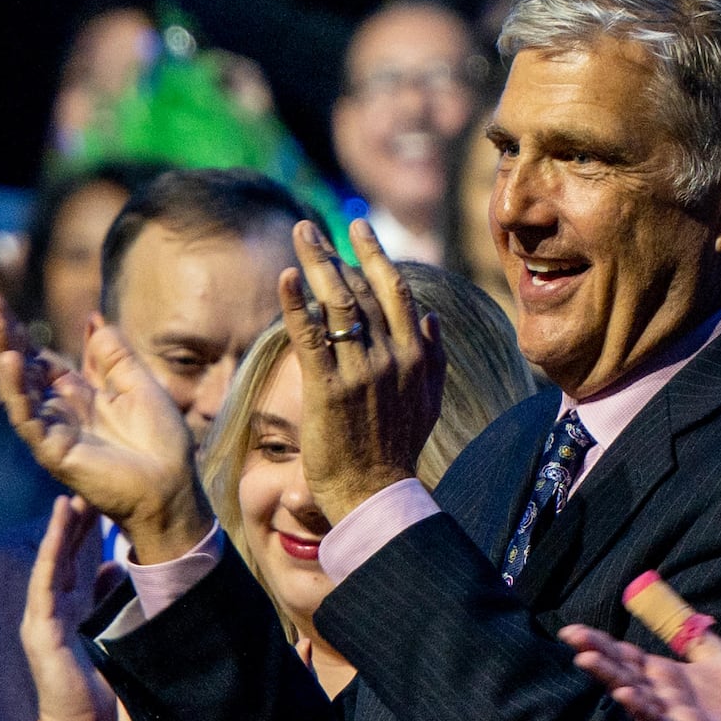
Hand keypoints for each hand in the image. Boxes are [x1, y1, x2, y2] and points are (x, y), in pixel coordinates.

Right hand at [0, 291, 206, 562]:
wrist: (172, 486)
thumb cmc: (161, 441)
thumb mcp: (138, 383)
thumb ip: (113, 353)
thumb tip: (93, 318)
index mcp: (77, 394)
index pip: (38, 357)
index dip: (19, 331)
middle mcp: (58, 411)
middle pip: (21, 368)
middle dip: (2, 335)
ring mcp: (52, 432)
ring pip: (18, 390)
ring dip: (3, 355)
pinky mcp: (53, 452)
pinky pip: (29, 420)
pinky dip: (18, 391)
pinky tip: (11, 362)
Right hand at [15, 498, 113, 720]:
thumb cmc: (94, 691)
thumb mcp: (108, 634)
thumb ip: (107, 600)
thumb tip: (116, 565)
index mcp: (66, 611)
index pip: (72, 562)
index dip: (80, 531)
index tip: (93, 501)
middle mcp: (48, 611)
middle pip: (59, 557)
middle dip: (69, 523)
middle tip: (81, 488)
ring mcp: (40, 620)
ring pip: (48, 565)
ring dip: (56, 533)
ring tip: (66, 502)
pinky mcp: (39, 633)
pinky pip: (43, 587)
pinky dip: (48, 558)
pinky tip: (55, 535)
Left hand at [277, 219, 439, 517]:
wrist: (374, 493)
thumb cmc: (398, 451)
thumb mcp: (430, 401)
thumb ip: (434, 356)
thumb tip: (431, 316)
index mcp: (417, 354)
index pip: (395, 290)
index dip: (374, 255)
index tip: (357, 228)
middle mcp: (392, 355)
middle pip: (362, 289)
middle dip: (335, 252)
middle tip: (310, 228)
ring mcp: (360, 371)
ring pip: (338, 303)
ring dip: (317, 263)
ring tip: (299, 236)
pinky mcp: (328, 388)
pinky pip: (310, 336)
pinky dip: (297, 304)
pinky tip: (285, 277)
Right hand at [560, 574, 720, 720]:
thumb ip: (698, 640)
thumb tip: (681, 613)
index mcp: (668, 676)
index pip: (626, 656)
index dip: (600, 642)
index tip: (571, 630)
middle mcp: (663, 696)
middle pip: (623, 672)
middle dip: (597, 655)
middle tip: (572, 638)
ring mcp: (673, 718)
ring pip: (635, 696)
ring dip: (610, 679)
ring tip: (587, 661)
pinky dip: (644, 713)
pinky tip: (626, 698)